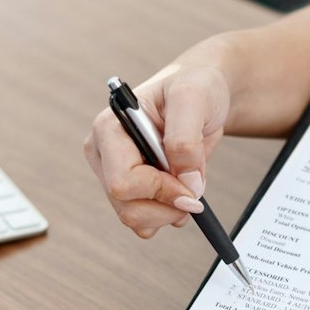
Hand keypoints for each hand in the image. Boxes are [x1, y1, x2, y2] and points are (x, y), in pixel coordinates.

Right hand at [84, 64, 230, 238]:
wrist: (204, 95)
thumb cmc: (194, 86)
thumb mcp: (193, 99)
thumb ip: (186, 140)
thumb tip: (186, 183)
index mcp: (108, 129)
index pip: (122, 182)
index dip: (160, 190)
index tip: (189, 184)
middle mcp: (105, 154)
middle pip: (126, 207)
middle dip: (166, 206)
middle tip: (194, 189)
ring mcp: (116, 173)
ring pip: (134, 219)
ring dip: (169, 212)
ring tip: (189, 187)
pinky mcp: (131, 189)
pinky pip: (144, 222)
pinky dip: (168, 214)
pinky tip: (180, 192)